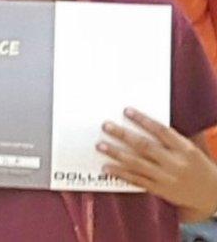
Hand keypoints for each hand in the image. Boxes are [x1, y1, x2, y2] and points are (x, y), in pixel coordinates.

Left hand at [98, 107, 216, 219]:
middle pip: (145, 146)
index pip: (161, 131)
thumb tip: (141, 122)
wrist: (211, 194)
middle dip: (123, 135)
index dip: (143, 120)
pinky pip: (137, 180)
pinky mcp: (160, 190)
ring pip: (138, 164)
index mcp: (184, 149)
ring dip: (116, 154)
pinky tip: (107, 167)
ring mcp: (167, 178)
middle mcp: (175, 163)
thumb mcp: (188, 148)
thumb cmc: (196, 165)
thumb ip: (169, 138)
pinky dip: (121, 174)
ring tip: (100, 145)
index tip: (126, 110)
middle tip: (106, 125)